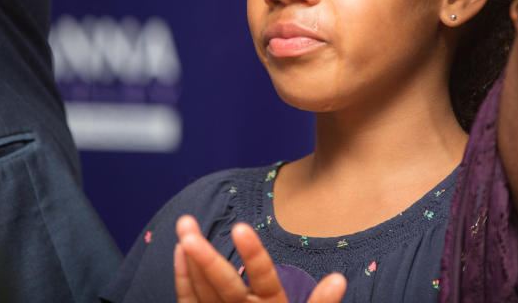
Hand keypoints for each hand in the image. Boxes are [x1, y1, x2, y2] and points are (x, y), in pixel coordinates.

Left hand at [174, 216, 346, 302]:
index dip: (253, 256)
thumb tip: (338, 280)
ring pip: (203, 292)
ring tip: (183, 226)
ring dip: (191, 259)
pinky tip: (178, 253)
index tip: (240, 228)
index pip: (265, 279)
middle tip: (187, 229)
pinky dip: (183, 279)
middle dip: (207, 258)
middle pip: (226, 287)